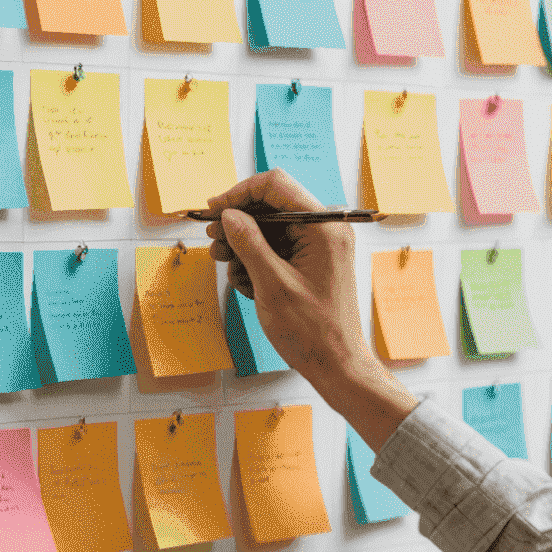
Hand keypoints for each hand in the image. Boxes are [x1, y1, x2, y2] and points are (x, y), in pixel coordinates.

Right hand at [204, 171, 417, 447]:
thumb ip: (250, 244)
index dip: (239, 194)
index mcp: (324, 227)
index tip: (213, 211)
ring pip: (273, 227)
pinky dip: (259, 259)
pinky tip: (246, 281)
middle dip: (239, 222)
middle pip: (273, 205)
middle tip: (213, 242)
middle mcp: (327, 229)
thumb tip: (230, 215)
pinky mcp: (317, 260)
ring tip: (226, 263)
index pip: (275, 186)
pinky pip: (281, 247)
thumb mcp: (272, 286)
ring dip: (245, 243)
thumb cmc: (312, 332)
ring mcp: (323, 244)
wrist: (338, 365)